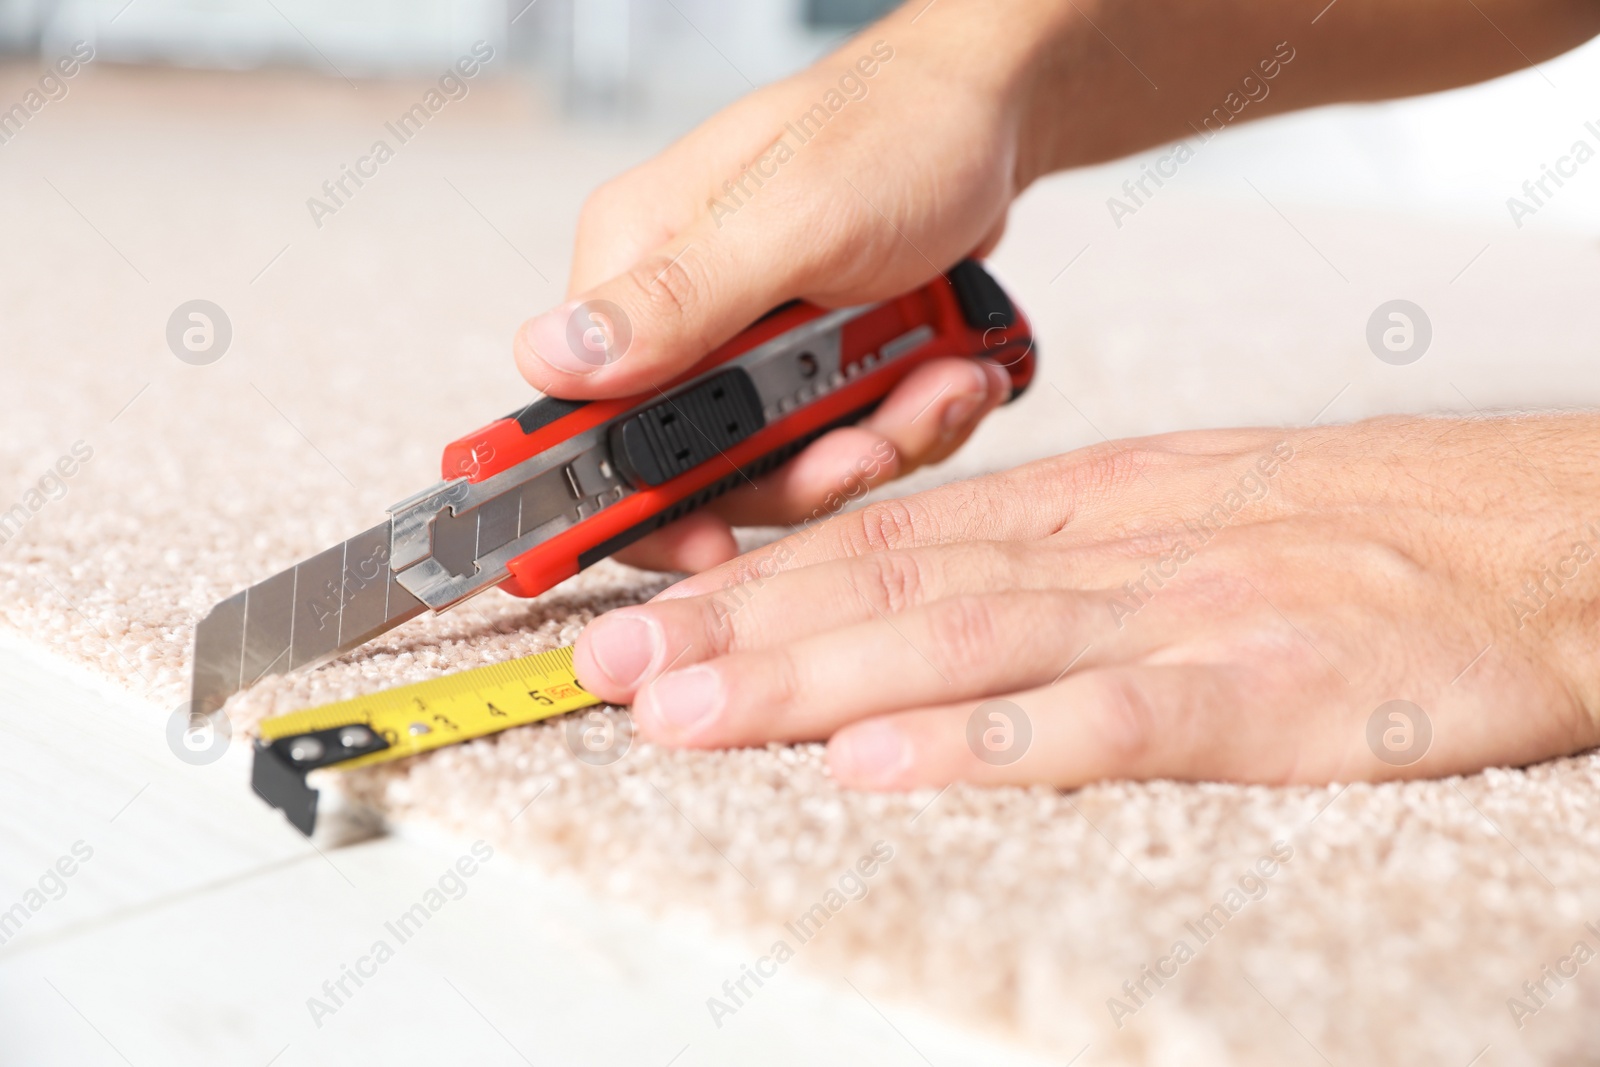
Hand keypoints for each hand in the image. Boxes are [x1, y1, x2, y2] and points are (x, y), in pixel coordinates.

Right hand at [512, 3, 1070, 571]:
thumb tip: (555, 360)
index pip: (584, 414)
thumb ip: (681, 298)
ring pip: (787, 463)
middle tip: (871, 438)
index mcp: (637, 265)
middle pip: (702, 465)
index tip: (703, 537)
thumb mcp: (797, 218)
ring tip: (939, 379)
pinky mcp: (812, 364)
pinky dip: (906, 420)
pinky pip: (845, 438)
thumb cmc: (898, 130)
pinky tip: (949, 370)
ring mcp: (749, 345)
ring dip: (875, 438)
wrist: (990, 113)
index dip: (634, 496)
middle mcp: (680, 313)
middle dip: (803, 466)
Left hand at [572, 416, 1599, 787]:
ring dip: (812, 681)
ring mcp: (1186, 615)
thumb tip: (930, 592)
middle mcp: (1115, 548)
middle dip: (740, 631)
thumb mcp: (1191, 511)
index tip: (653, 617)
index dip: (757, 579)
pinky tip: (882, 770)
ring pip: (964, 643)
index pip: (890, 540)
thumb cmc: (1370, 533)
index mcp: (1095, 506)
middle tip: (614, 672)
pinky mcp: (1267, 693)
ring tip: (689, 713)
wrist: (1547, 542)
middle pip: (894, 587)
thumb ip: (1061, 554)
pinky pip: (1107, 720)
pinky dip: (985, 744)